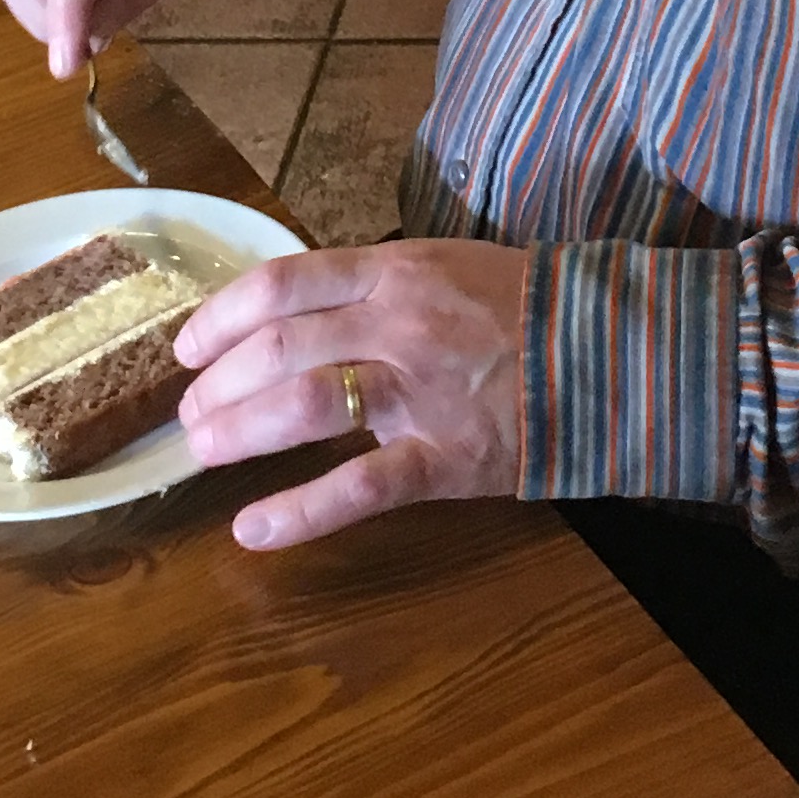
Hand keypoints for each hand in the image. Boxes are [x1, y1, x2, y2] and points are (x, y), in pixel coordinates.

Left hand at [174, 237, 528, 548]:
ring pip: (305, 406)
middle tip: (190, 417)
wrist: (612, 353)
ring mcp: (422, 392)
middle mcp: (398, 324)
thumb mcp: (440, 269)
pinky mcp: (447, 458)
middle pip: (278, 348)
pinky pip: (362, 487)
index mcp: (394, 272)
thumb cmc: (517, 310)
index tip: (186, 350)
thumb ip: (370, 290)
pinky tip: (253, 529)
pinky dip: (300, 512)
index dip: (220, 318)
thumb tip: (288, 319)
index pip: (282, 285)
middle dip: (218, 385)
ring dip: (239, 432)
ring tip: (204, 454)